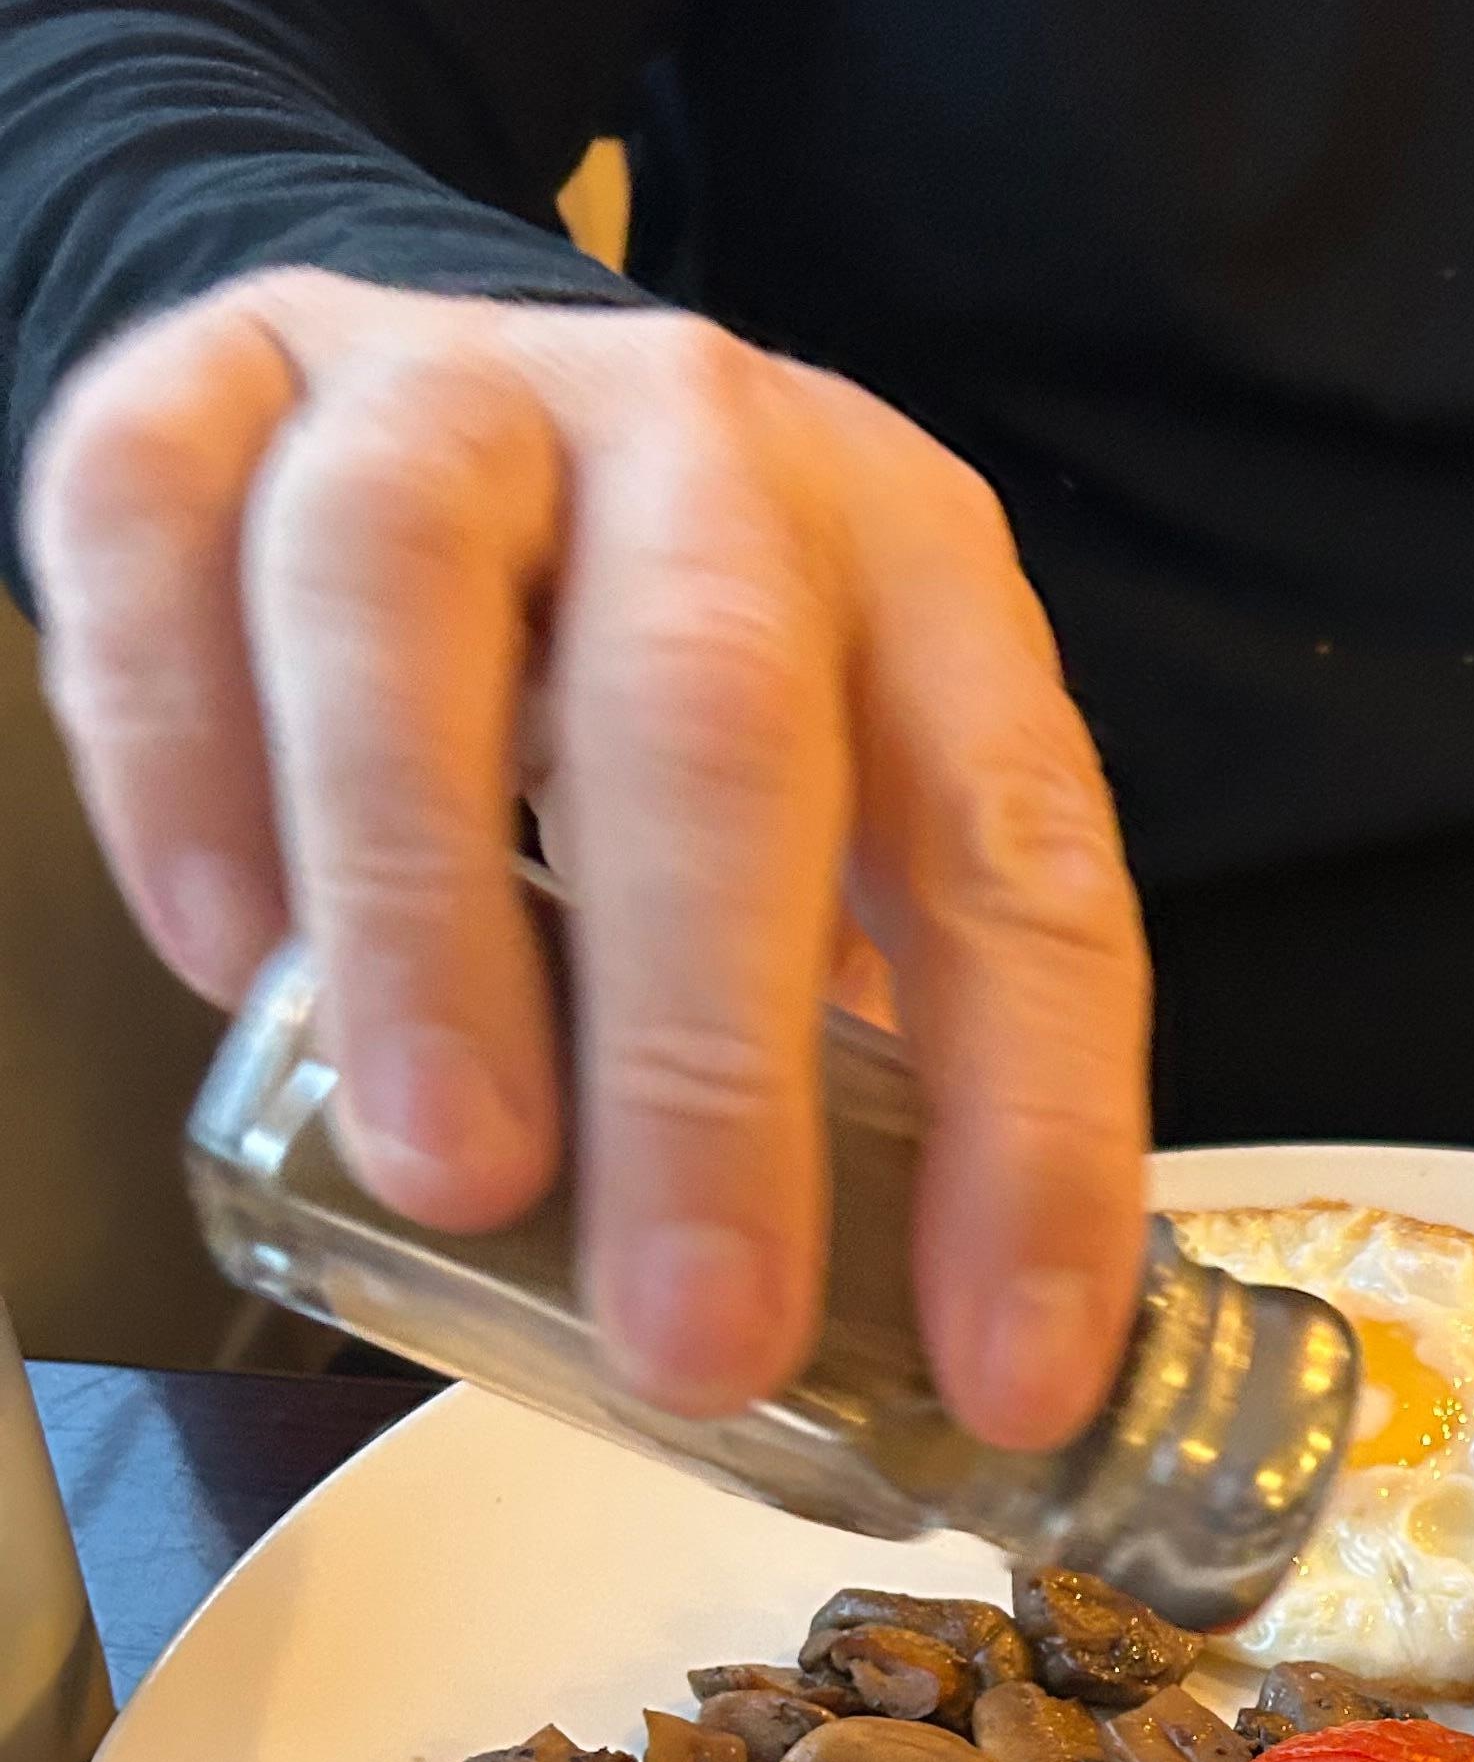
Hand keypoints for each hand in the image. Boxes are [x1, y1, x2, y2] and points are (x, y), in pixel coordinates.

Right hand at [22, 271, 1150, 1447]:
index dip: (1028, 1128)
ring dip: (427, 910)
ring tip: (448, 1176)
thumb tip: (901, 1369)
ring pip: (408, 599)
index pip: (1020, 854)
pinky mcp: (213, 382)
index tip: (1002, 1380)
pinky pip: (157, 538)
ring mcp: (449, 392)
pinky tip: (231, 962)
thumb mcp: (834, 832)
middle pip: (716, 719)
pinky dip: (182, 762)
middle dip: (709, 1064)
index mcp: (916, 574)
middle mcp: (704, 449)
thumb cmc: (660, 690)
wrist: (447, 411)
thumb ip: (861, 1054)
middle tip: (692, 1335)